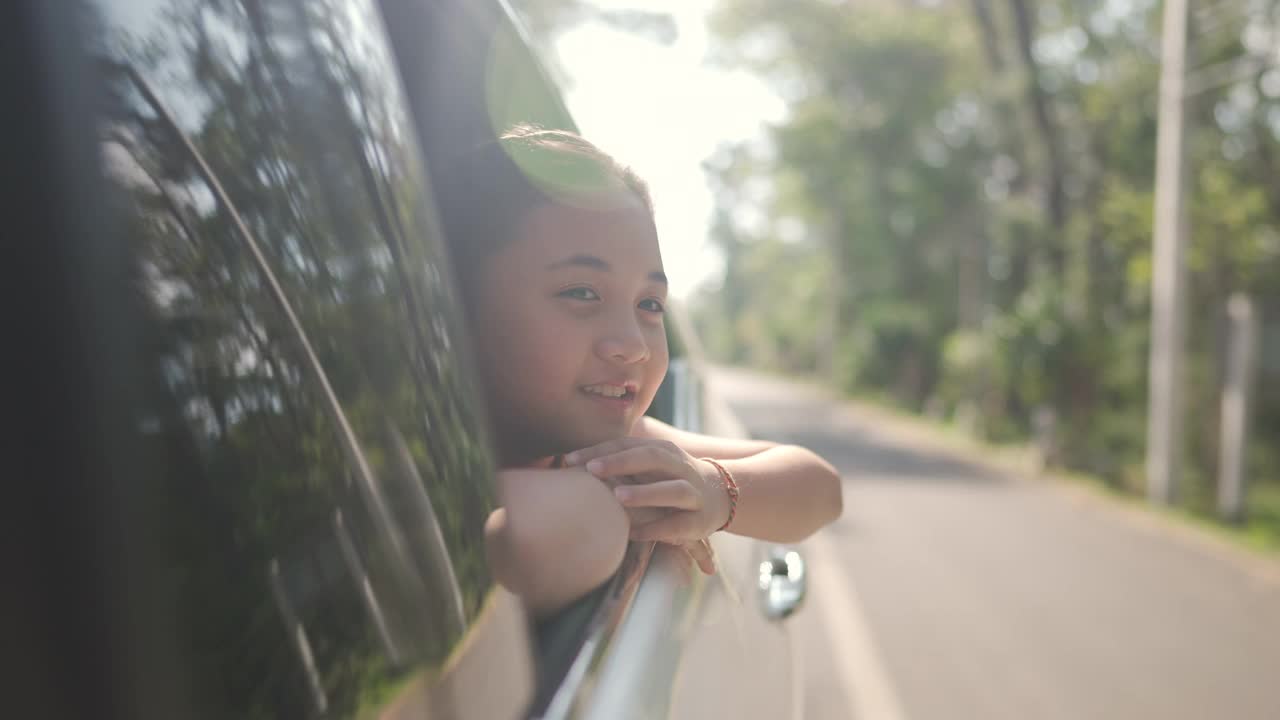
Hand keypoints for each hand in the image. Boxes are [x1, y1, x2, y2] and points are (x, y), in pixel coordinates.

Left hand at [566, 439, 730, 567]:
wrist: (720, 494)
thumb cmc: (669, 478)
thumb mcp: (650, 464)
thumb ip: (618, 461)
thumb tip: (567, 462)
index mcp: (663, 451)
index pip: (629, 445)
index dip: (601, 450)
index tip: (570, 459)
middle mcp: (680, 467)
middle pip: (652, 458)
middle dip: (622, 463)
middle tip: (592, 470)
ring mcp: (693, 493)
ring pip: (673, 490)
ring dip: (645, 493)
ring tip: (618, 497)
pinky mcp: (700, 521)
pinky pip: (678, 524)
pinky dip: (656, 529)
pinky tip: (633, 533)